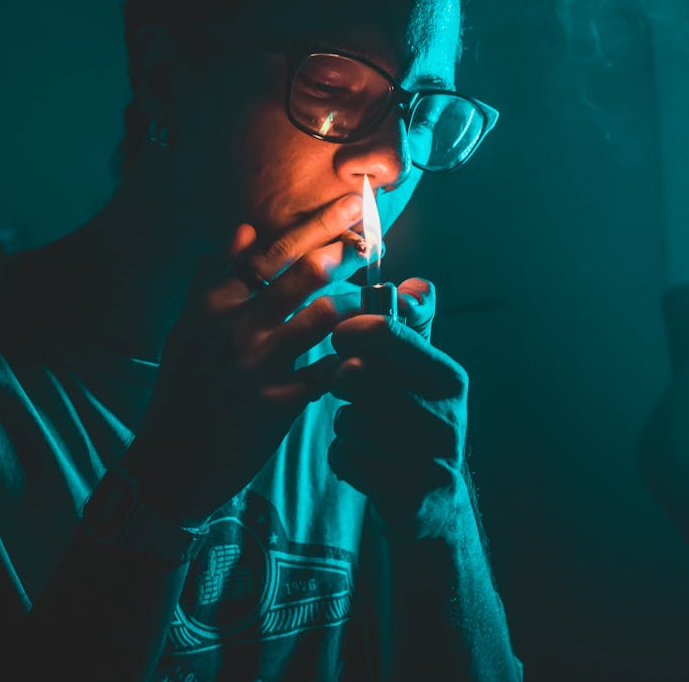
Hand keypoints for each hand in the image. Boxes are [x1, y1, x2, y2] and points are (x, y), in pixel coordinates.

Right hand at [124, 193, 362, 522]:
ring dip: (358, 302)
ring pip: (324, 316)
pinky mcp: (278, 403)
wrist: (170, 461)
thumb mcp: (186, 325)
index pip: (272, 249)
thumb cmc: (185, 386)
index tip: (352, 205)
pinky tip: (376, 350)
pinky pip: (330, 370)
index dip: (317, 224)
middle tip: (377, 240)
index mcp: (214, 301)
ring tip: (383, 293)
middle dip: (347, 251)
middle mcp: (235, 326)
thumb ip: (213, 274)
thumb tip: (247, 228)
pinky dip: (355, 357)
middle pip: (303, 272)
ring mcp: (257, 364)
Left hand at [327, 278, 471, 541]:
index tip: (343, 337)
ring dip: (346, 423)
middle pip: (357, 374)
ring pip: (349, 419)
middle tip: (349, 384)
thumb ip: (413, 323)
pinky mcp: (409, 497)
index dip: (352, 330)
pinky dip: (345, 459)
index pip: (385, 332)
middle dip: (343, 380)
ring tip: (364, 428)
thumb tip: (413, 284)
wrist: (435, 506)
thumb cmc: (416, 419)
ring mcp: (430, 460)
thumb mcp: (422, 367)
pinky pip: (347, 459)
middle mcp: (447, 416)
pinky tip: (365, 461)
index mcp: (448, 376)